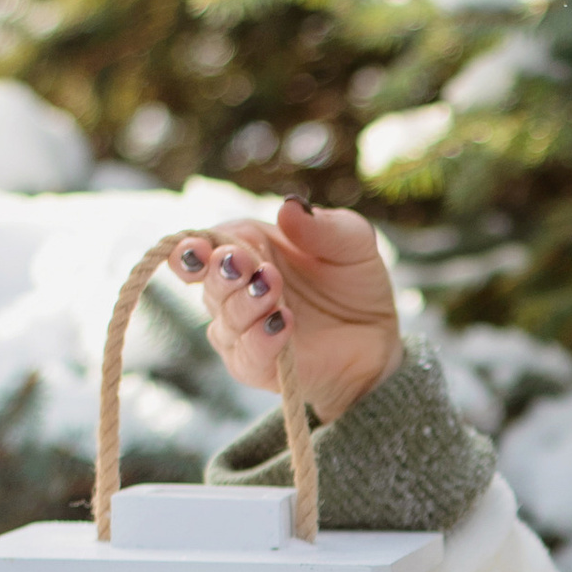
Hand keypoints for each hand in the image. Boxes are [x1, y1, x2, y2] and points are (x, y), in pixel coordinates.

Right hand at [168, 199, 405, 424]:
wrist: (377, 337)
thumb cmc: (354, 282)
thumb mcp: (352, 244)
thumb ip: (323, 226)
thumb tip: (288, 206)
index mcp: (246, 248)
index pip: (204, 245)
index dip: (194, 248)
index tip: (201, 248)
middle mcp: (236, 289)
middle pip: (210, 282)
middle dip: (223, 272)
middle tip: (246, 264)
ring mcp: (243, 329)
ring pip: (226, 320)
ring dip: (246, 303)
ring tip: (273, 289)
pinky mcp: (258, 365)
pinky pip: (248, 356)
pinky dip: (261, 339)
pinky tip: (282, 323)